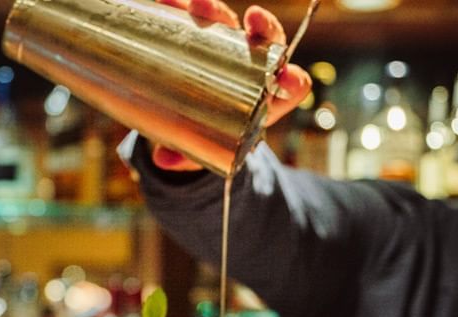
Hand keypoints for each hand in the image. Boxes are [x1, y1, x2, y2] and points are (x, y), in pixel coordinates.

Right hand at [152, 0, 312, 170]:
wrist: (190, 119)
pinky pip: (199, 18)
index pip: (291, 87)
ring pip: (231, 24)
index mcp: (265, 101)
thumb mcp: (199, 153)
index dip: (292, 81)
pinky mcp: (205, 37)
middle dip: (262, 28)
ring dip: (217, 10)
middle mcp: (252, 69)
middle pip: (266, 43)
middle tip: (252, 19)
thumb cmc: (207, 140)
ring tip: (197, 3)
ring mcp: (230, 49)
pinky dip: (184, 8)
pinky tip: (167, 2)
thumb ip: (186, 157)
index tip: (285, 79)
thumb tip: (165, 160)